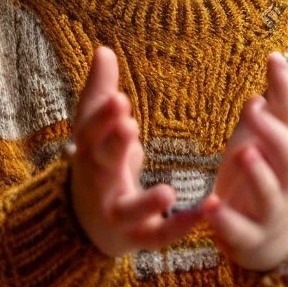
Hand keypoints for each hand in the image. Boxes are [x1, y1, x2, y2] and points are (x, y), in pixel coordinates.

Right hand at [70, 47, 199, 258]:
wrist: (85, 220)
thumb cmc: (99, 159)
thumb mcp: (95, 127)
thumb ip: (101, 91)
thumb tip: (103, 49)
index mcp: (90, 149)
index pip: (91, 130)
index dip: (102, 117)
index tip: (119, 99)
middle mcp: (99, 180)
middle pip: (102, 163)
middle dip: (114, 144)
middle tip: (129, 124)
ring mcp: (116, 212)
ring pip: (128, 210)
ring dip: (146, 202)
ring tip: (168, 192)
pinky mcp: (135, 237)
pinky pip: (157, 237)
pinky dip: (178, 228)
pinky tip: (202, 215)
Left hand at [202, 53, 287, 271]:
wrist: (273, 240)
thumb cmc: (263, 175)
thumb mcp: (263, 138)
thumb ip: (268, 106)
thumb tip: (275, 61)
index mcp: (285, 149)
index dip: (285, 87)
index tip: (273, 57)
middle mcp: (284, 178)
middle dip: (273, 132)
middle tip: (253, 109)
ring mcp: (270, 210)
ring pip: (271, 194)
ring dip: (259, 174)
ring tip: (243, 153)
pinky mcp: (250, 237)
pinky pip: (241, 230)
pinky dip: (226, 220)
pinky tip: (210, 206)